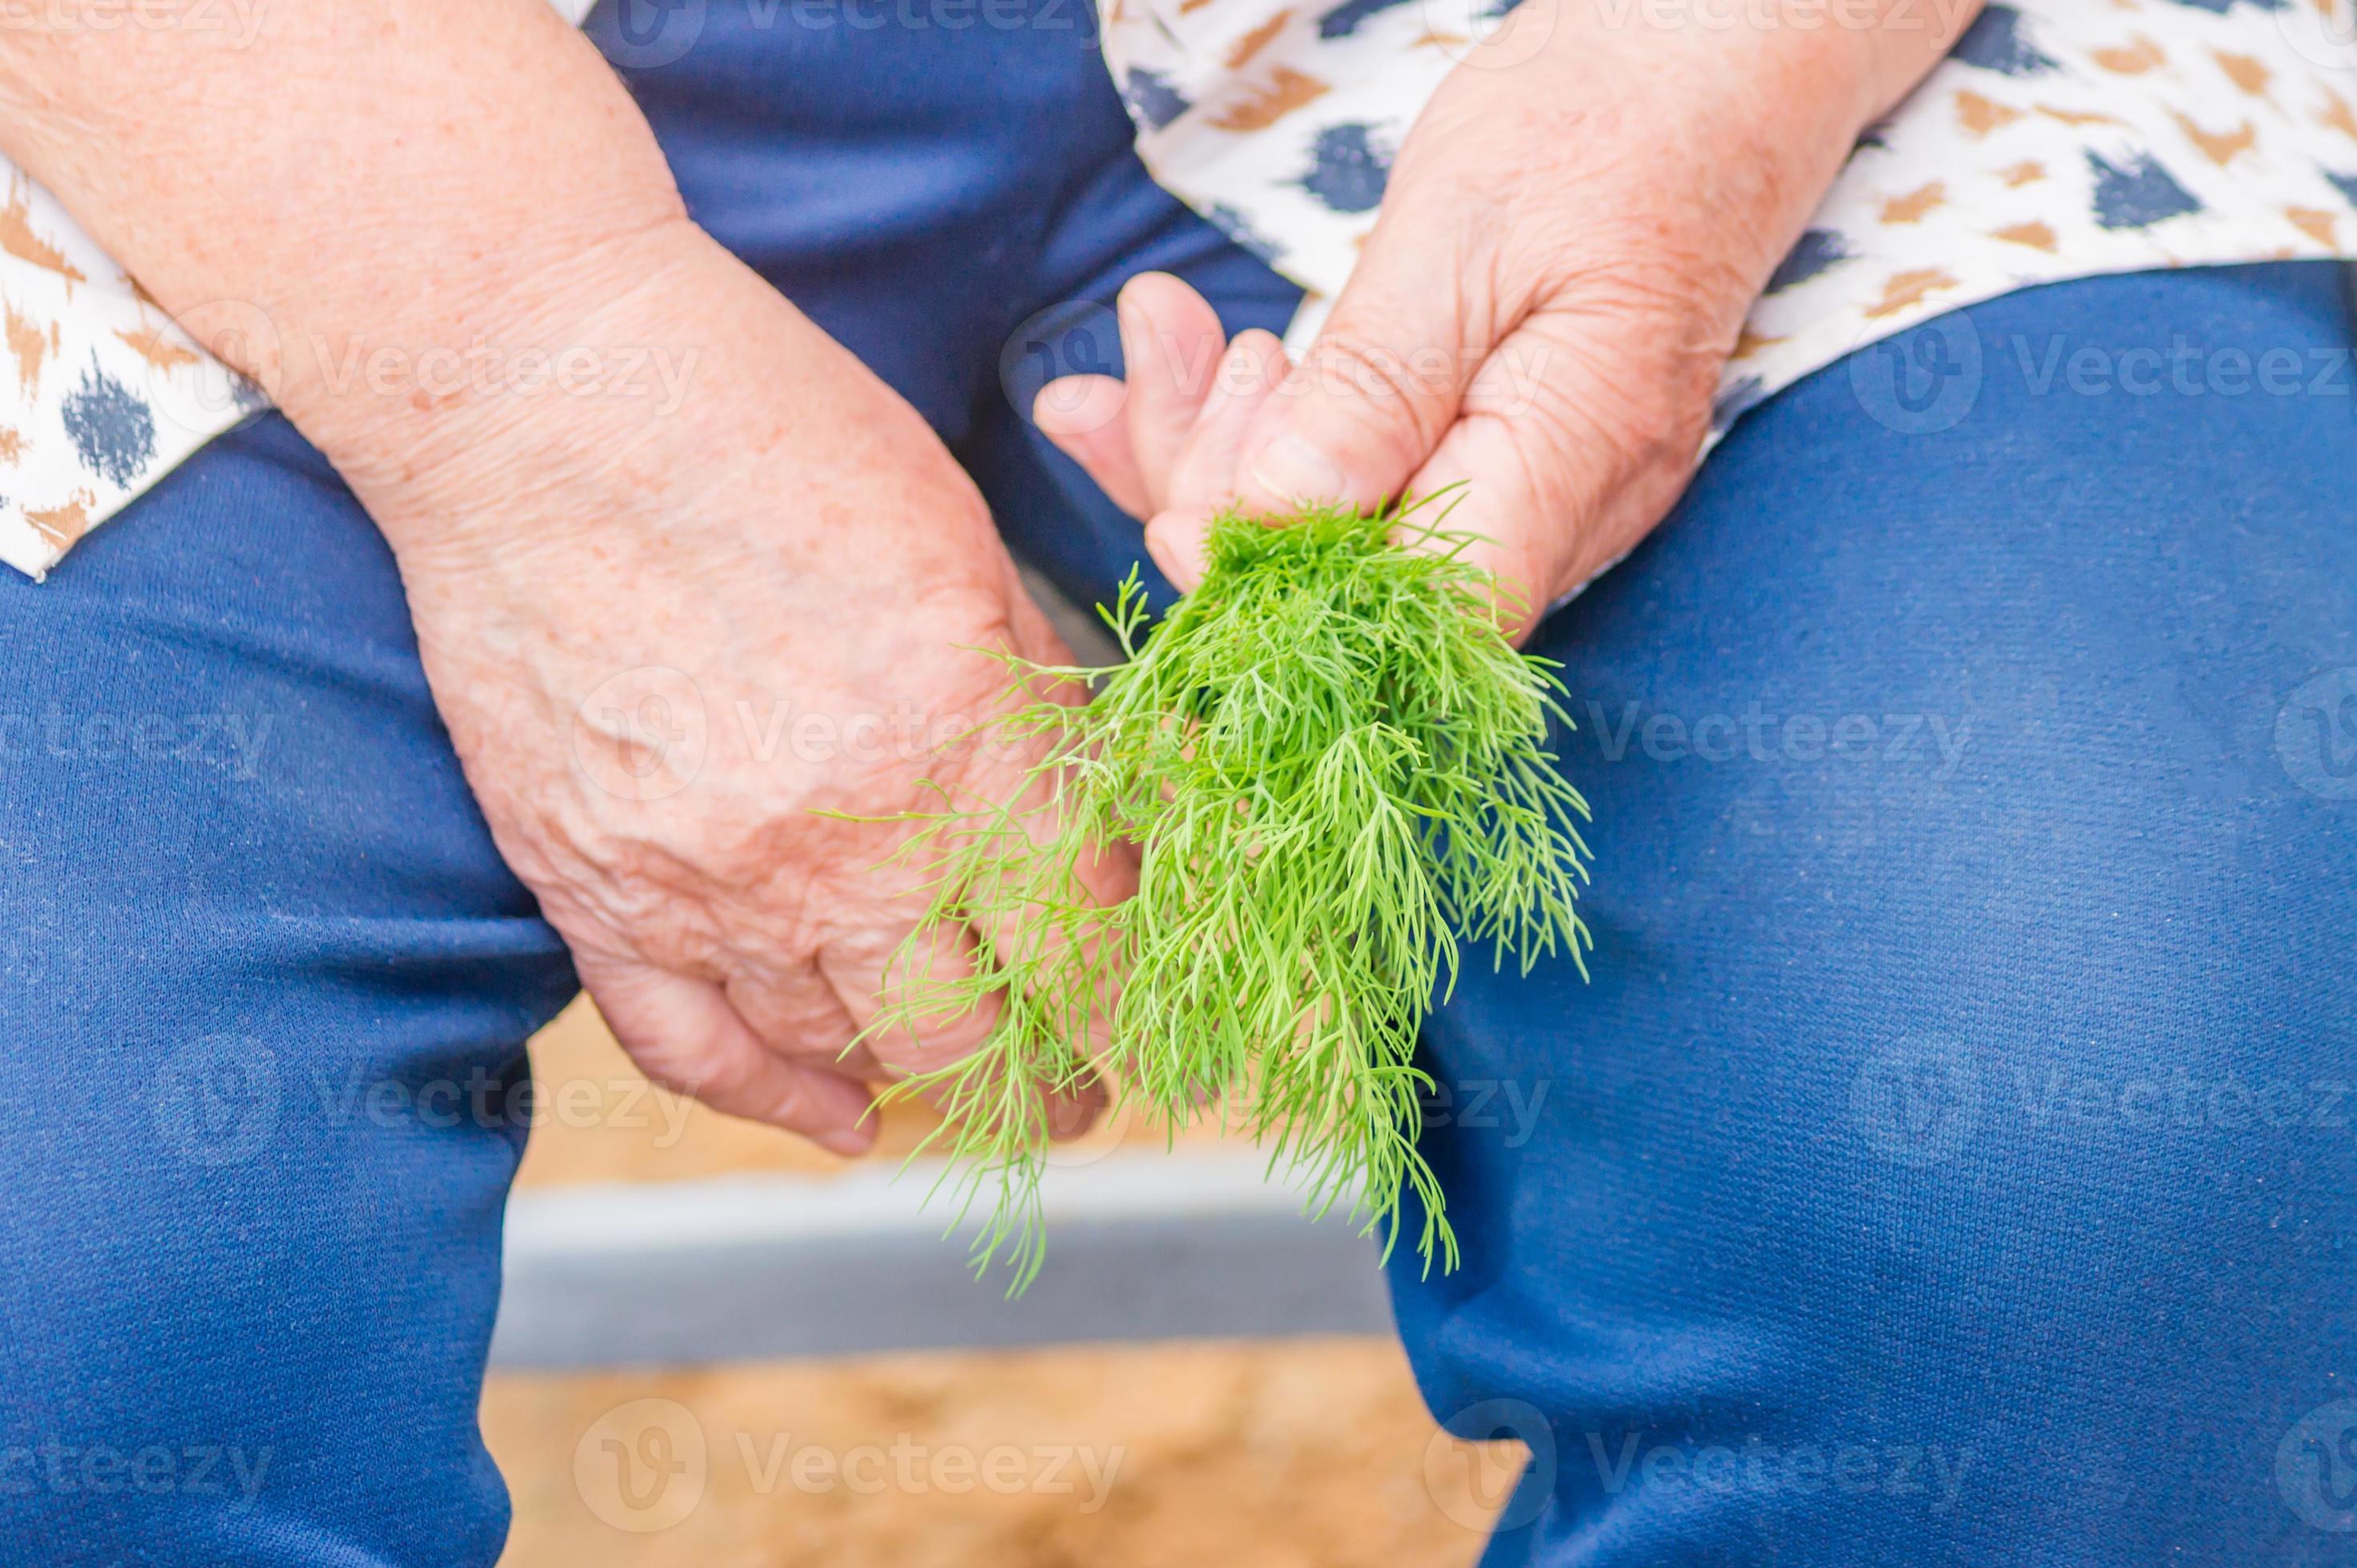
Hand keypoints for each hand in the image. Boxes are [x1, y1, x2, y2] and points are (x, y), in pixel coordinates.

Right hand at [359, 228, 1121, 1152]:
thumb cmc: (763, 426)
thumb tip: (1096, 814)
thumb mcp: (961, 538)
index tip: (1141, 1013)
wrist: (539, 394)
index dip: (1125, 995)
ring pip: (848, 1050)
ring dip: (927, 1080)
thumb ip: (1033, 697)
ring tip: (974, 1080)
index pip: (1081, 931)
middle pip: (974, 1032)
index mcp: (958, 730)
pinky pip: (693, 1051)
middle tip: (1079, 1089)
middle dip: (1049, 1080)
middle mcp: (841, 834)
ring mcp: (706, 879)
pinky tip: (844, 1119)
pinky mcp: (594, 888)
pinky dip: (778, 1101)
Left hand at [1037, 0, 1968, 638]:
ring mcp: (1546, 500)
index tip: (1178, 521)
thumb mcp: (1459, 232)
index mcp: (1576, 454)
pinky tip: (1181, 373)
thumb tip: (1276, 525)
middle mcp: (1574, 513)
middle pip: (1369, 594)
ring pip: (1355, 542)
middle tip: (1146, 368)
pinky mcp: (1506, 468)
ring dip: (1224, 459)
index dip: (1286, 603)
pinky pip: (1374, 491)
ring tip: (1152, 335)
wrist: (1712, 70)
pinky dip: (1267, 442)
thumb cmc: (1601, 122)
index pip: (1421, 614)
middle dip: (1224, 503)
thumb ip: (1373, 390)